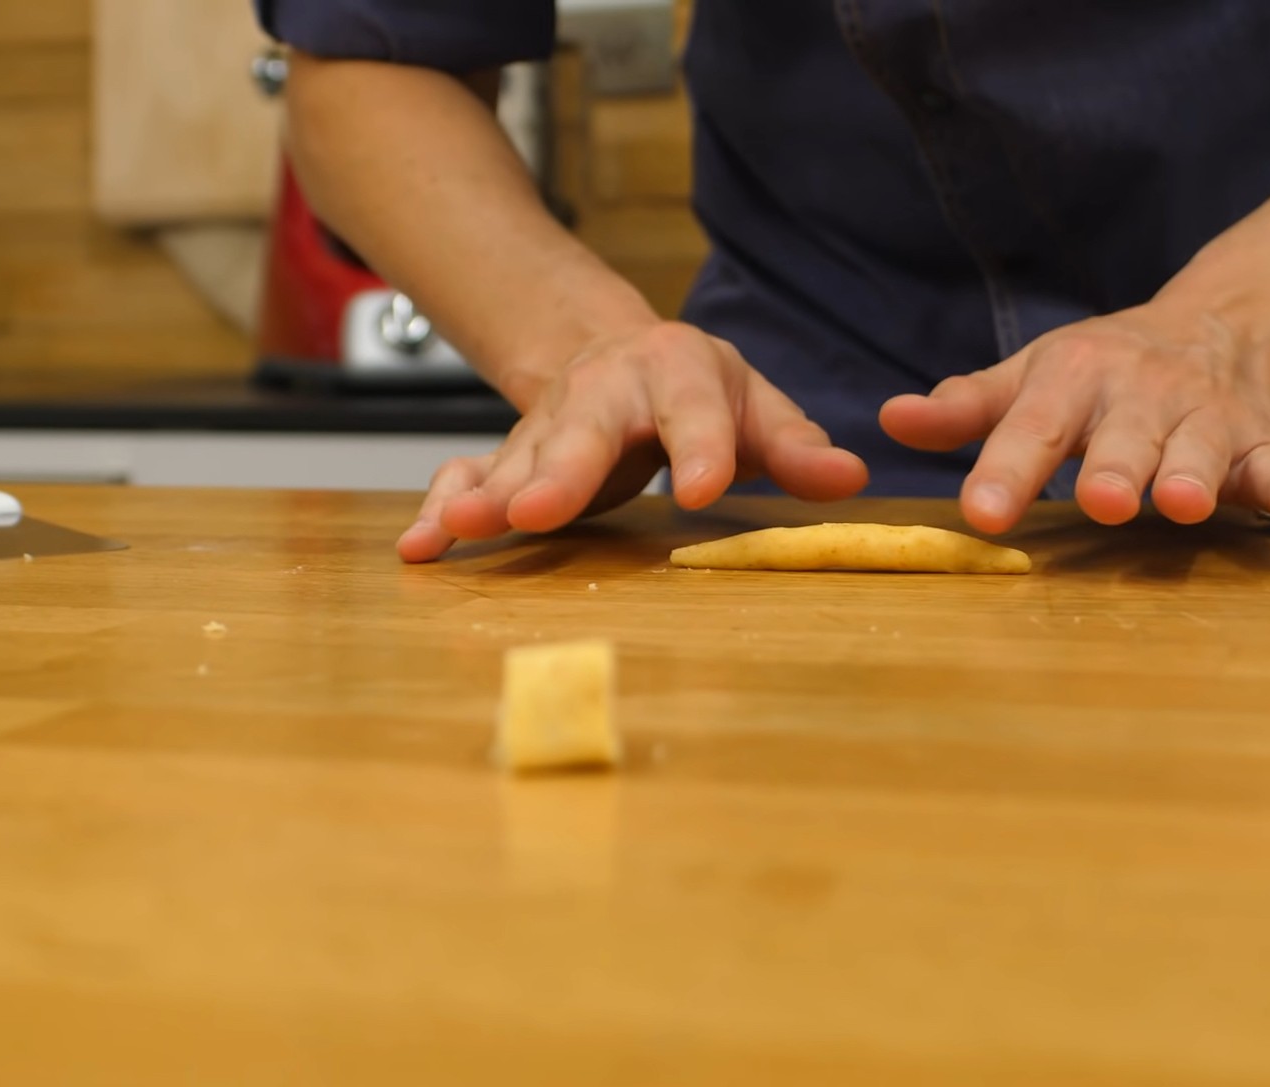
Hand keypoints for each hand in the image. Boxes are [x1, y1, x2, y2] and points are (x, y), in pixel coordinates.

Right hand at [397, 322, 868, 560]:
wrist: (620, 356)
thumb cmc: (699, 393)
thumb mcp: (754, 408)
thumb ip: (793, 446)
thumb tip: (850, 479)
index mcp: (679, 368)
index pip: (693, 407)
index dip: (699, 447)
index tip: (701, 491)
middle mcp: (604, 390)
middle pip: (582, 428)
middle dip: (558, 469)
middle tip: (536, 510)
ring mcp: (550, 422)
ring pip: (515, 455)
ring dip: (485, 495)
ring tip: (458, 530)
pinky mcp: (513, 452)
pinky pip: (470, 474)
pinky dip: (440, 507)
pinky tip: (419, 547)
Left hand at [879, 302, 1269, 533]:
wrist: (1210, 326)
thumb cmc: (1094, 372)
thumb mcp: (1026, 379)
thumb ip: (964, 408)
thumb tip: (890, 419)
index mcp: (1070, 378)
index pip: (1032, 426)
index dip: (1006, 469)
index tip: (982, 514)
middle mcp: (1137, 393)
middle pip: (1124, 436)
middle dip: (1114, 468)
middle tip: (1101, 502)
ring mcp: (1199, 415)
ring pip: (1198, 447)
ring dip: (1193, 474)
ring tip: (1182, 505)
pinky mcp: (1255, 438)